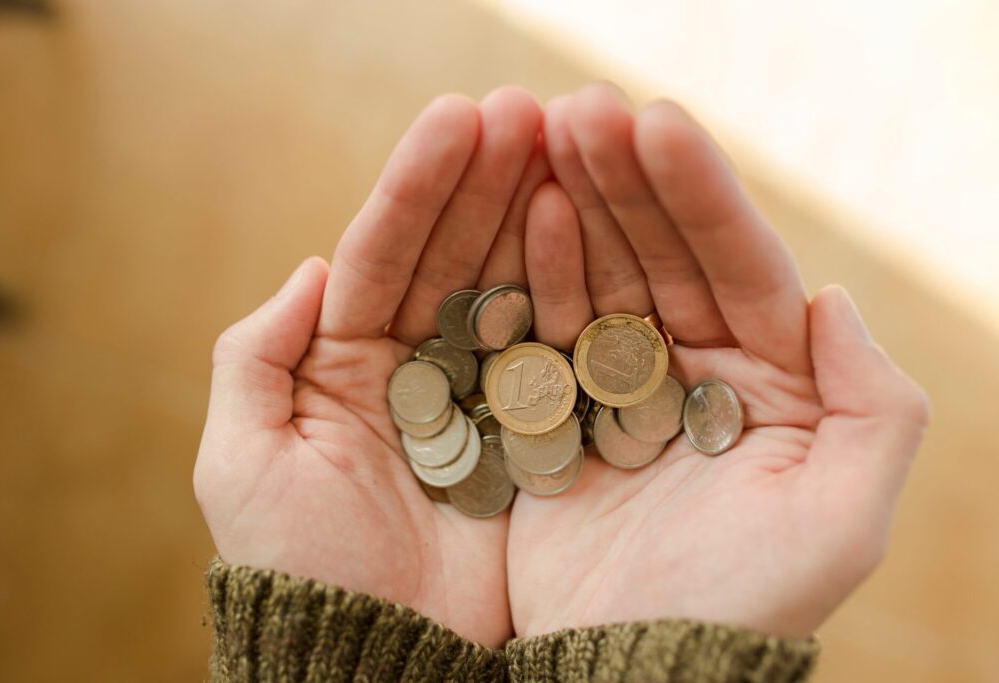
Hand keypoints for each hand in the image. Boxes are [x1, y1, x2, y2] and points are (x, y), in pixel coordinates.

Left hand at [193, 88, 546, 646]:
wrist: (383, 661)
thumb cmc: (302, 570)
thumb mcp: (243, 461)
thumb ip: (257, 357)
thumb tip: (309, 267)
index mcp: (345, 362)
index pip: (383, 254)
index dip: (418, 187)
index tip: (460, 119)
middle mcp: (418, 368)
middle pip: (453, 257)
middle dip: (486, 182)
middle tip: (529, 110)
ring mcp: (483, 397)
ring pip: (509, 289)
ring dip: (534, 215)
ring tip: (567, 144)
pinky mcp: (537, 436)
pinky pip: (556, 353)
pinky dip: (573, 294)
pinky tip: (592, 232)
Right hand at [508, 84, 929, 639]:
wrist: (627, 668)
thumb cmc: (738, 605)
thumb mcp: (839, 521)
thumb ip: (874, 408)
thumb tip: (836, 302)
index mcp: (769, 383)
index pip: (738, 267)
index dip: (700, 194)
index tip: (656, 122)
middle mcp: (695, 371)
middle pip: (664, 254)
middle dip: (627, 177)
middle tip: (581, 106)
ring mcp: (619, 384)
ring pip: (603, 273)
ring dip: (579, 202)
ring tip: (544, 134)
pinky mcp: (557, 406)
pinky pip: (547, 323)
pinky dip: (539, 268)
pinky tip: (530, 215)